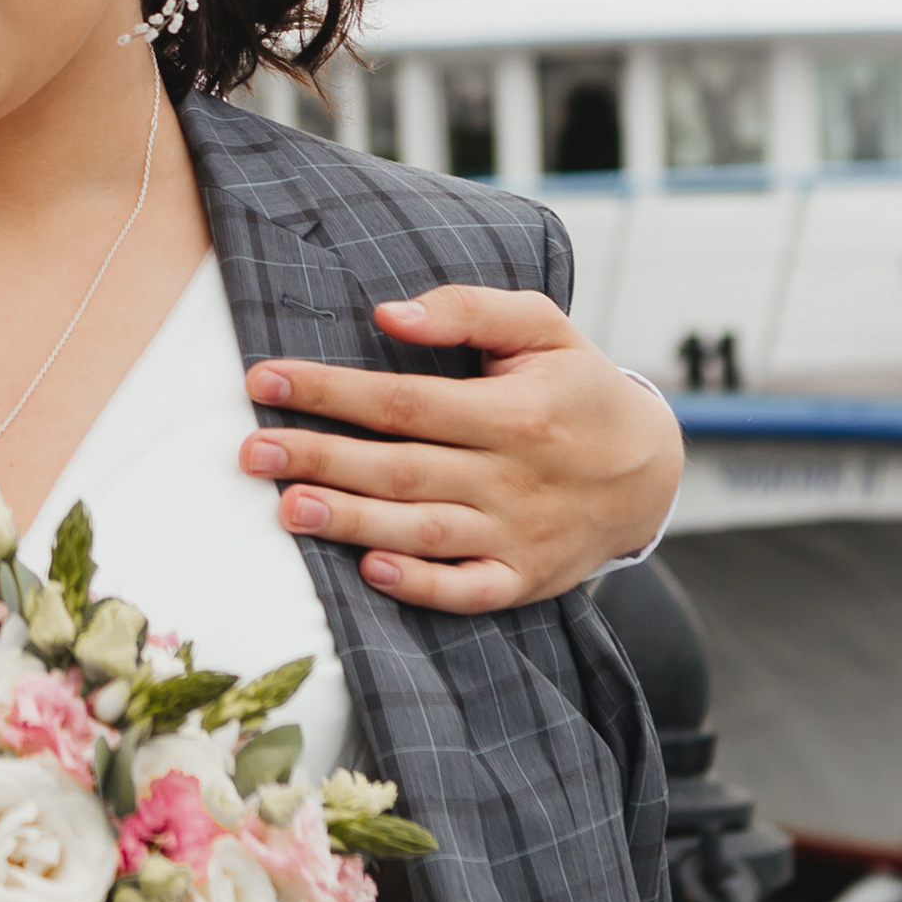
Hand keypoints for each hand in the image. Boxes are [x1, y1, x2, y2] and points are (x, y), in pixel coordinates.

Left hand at [238, 286, 683, 612]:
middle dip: (320, 459)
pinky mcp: (523, 579)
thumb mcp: (544, 329)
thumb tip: (389, 315)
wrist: (650, 472)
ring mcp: (518, 534)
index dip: (331, 391)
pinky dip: (420, 586)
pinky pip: (466, 591)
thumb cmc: (577, 390)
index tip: (264, 379)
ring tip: (286, 510)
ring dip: (352, 523)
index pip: (405, 401)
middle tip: (250, 453)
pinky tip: (368, 571)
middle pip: (401, 468)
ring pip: (422, 532)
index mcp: (514, 412)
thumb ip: (470, 310)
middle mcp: (513, 477)